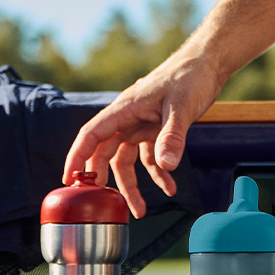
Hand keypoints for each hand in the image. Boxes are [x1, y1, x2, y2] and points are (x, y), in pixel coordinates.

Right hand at [62, 55, 222, 217]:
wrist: (206, 64)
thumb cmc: (190, 76)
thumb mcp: (181, 108)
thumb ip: (172, 137)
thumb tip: (165, 165)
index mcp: (125, 109)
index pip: (92, 135)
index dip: (77, 157)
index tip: (68, 179)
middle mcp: (128, 118)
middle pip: (106, 153)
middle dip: (104, 180)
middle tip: (103, 205)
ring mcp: (141, 124)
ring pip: (126, 159)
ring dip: (131, 185)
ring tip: (140, 211)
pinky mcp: (156, 128)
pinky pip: (149, 157)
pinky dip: (157, 174)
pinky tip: (169, 187)